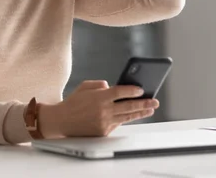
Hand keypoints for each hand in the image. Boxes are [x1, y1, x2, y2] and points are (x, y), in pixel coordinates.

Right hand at [38, 80, 158, 138]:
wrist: (62, 120)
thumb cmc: (74, 102)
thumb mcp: (85, 87)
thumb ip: (100, 84)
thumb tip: (113, 87)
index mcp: (99, 97)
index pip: (120, 92)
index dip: (133, 90)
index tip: (141, 89)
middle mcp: (103, 110)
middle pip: (128, 106)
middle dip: (144, 103)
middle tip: (154, 101)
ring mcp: (104, 122)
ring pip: (127, 116)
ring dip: (140, 112)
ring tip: (150, 109)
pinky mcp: (104, 132)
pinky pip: (118, 123)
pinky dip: (126, 118)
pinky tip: (134, 114)